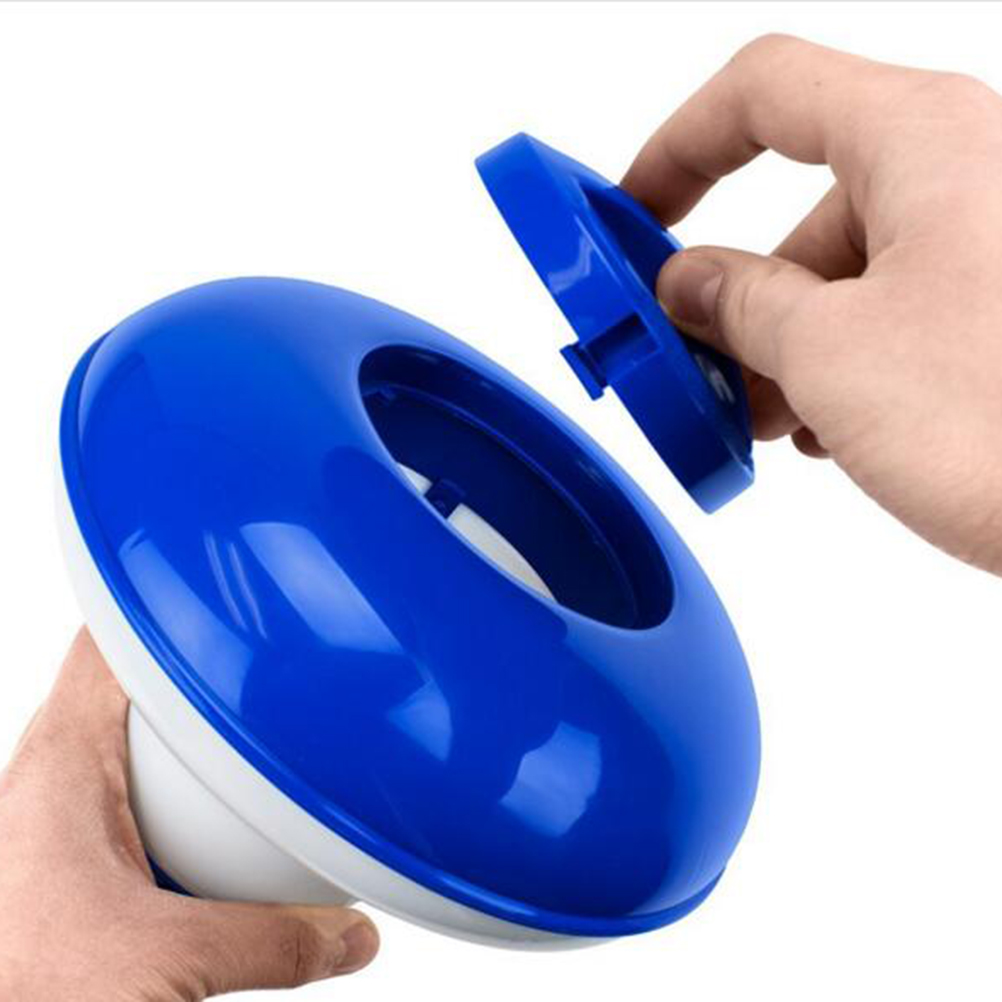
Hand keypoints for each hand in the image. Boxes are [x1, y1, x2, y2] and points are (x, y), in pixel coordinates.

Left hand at [0, 629, 378, 999]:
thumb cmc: (21, 989)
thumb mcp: (163, 959)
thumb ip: (271, 939)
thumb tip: (348, 933)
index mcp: (61, 765)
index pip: (107, 637)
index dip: (165, 596)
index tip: (225, 586)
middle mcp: (52, 783)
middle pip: (135, 690)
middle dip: (203, 678)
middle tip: (266, 668)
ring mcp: (58, 827)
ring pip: (136, 753)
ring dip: (193, 750)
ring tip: (258, 746)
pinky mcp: (69, 872)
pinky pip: (136, 810)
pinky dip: (184, 811)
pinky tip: (222, 844)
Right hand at [623, 34, 1001, 574]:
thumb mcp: (826, 353)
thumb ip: (738, 303)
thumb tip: (691, 285)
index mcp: (921, 140)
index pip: (763, 94)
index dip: (679, 146)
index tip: (633, 212)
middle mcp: (966, 173)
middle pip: (807, 204)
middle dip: (737, 292)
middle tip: (692, 362)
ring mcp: (990, 242)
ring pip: (851, 269)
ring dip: (784, 343)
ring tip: (760, 418)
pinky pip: (898, 309)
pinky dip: (842, 361)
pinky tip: (825, 427)